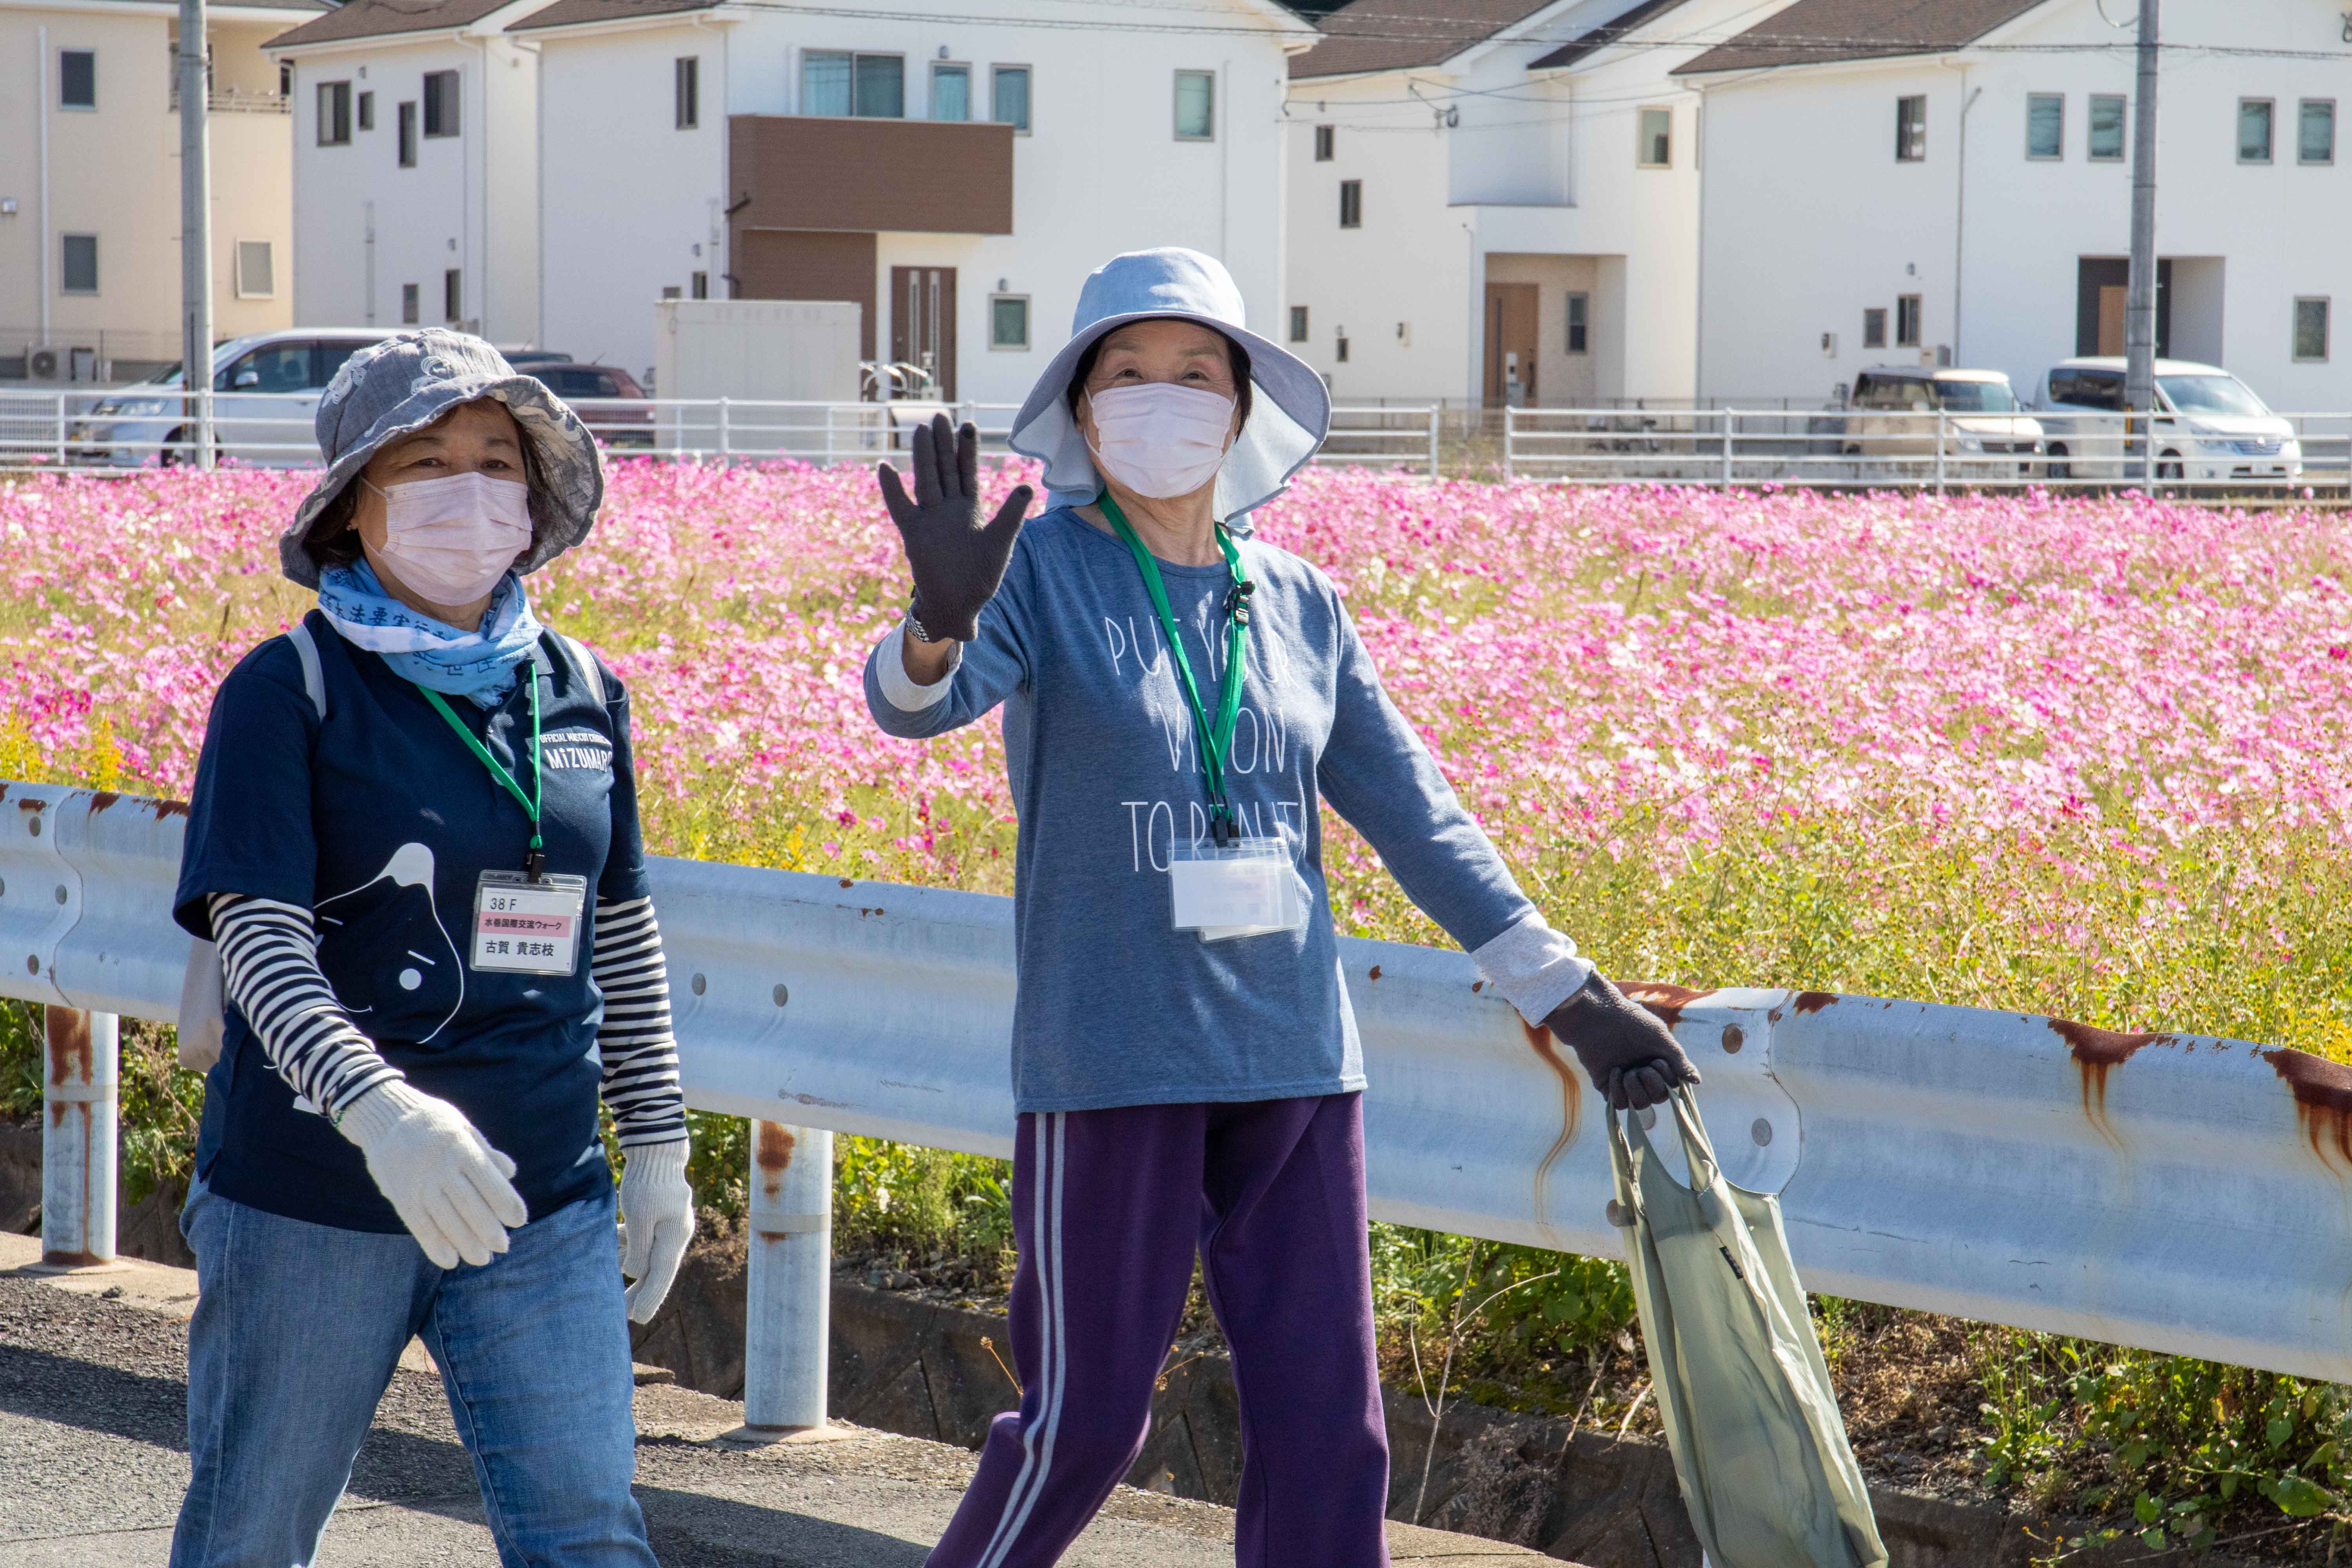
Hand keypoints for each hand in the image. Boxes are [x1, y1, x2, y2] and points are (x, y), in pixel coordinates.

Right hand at [336, 1081, 528, 1267]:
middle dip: (489, 1230)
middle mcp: (440, 1167)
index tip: (519, 1221)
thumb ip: (486, 1152)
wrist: (385, 1115)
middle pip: (470, 1206)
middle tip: (504, 1246)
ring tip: (482, 1259)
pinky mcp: (400, 1196)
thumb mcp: (463, 1127)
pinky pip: (419, 1226)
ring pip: (446, 1220)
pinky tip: (450, 1260)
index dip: (507, 1204)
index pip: (490, 1181)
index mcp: (461, 1147)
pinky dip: (435, 1245)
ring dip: (466, 1244)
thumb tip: (511, 1172)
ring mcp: (419, 1183)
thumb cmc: (433, 1122)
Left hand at [618, 1140, 695, 1324]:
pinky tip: (615, 1250)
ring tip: (617, 1287)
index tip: (640, 1319)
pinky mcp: (659, 1214)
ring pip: (649, 1254)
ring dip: (634, 1268)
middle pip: (657, 1269)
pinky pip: (644, 1238)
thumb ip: (639, 1248)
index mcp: (674, 1236)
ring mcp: (669, 1224)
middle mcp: (675, 1233)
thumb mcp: (641, 1217)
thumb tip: (636, 1272)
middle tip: (630, 1315)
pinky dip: (631, 1247)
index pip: (661, 1274)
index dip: (650, 1298)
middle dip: (642, 1291)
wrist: (657, 1150)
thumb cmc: (648, 1183)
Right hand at [877, 414, 1031, 642]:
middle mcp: (949, 509)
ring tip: (920, 430)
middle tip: (939, 415)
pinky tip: (884, 467)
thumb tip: (1026, 486)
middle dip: (943, 443)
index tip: (967, 424)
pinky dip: (892, 489)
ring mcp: (930, 519)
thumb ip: (1011, 515)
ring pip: (925, 481)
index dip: (967, 449)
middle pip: (944, 469)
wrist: (960, 605)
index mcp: (971, 508)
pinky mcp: (914, 534)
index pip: (968, 471)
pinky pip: (901, 508)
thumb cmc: (981, 577)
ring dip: (922, 457)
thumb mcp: (1001, 543)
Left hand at [1541, 973, 1701, 1112]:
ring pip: (1640, 1105)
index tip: (1657, 1061)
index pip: (1673, 1087)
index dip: (1667, 1080)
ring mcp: (1626, 1082)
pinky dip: (1619, 1091)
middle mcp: (1644, 1074)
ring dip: (1636, 1090)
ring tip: (1627, 1072)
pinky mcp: (1608, 1086)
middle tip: (1642, 1067)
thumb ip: (1679, 1060)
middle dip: (1653, 1085)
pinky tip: (1615, 1072)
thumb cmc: (1631, 1022)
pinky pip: (1619, 1104)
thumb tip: (1697, 1081)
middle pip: (1658, 1098)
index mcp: (1659, 1062)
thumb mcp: (1661, 1038)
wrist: (1598, 1017)